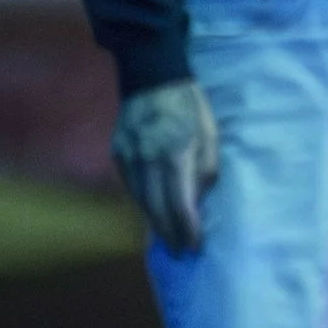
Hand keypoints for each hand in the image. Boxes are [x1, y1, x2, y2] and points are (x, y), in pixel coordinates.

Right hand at [114, 79, 218, 254]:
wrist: (151, 75)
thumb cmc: (190, 105)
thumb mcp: (210, 135)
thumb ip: (206, 171)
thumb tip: (197, 201)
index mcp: (175, 155)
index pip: (179, 205)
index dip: (187, 230)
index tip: (195, 247)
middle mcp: (147, 161)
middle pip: (156, 209)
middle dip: (169, 234)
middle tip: (179, 252)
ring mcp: (128, 157)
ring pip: (140, 200)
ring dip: (154, 222)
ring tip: (167, 238)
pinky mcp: (117, 153)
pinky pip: (130, 186)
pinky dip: (142, 202)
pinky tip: (151, 211)